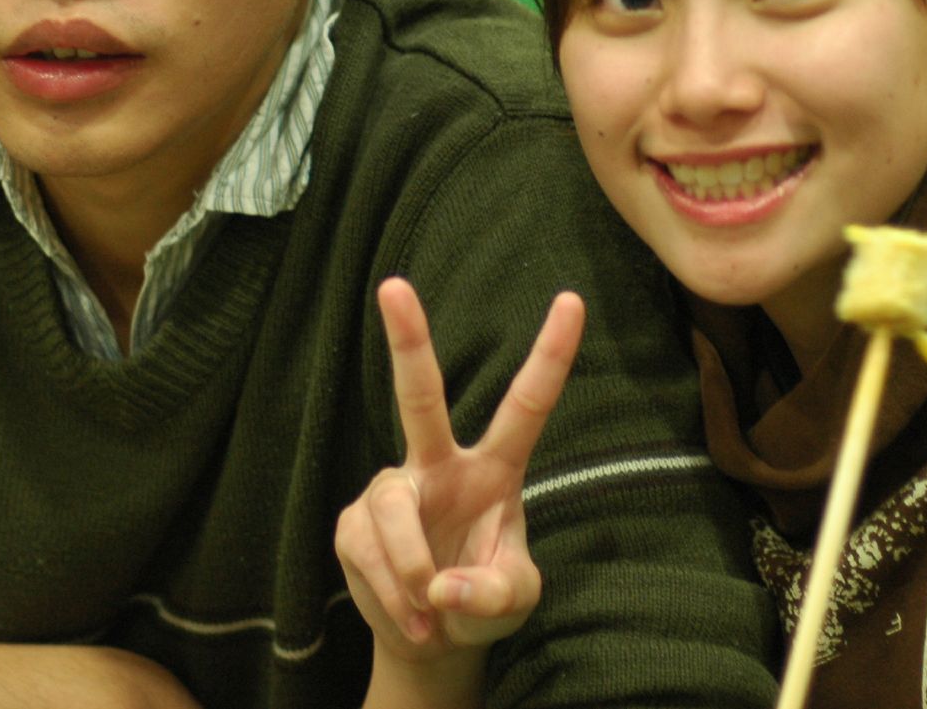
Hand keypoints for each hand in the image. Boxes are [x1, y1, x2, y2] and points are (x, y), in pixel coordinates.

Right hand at [336, 278, 585, 670]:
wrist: (433, 639)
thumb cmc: (484, 600)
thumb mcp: (515, 602)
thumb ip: (494, 593)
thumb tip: (443, 584)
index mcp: (495, 469)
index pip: (527, 405)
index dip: (551, 354)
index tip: (573, 300)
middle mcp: (440, 465)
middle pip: (420, 396)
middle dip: (408, 340)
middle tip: (394, 287)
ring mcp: (392, 489)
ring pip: (395, 512)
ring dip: (413, 571)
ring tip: (431, 611)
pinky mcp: (354, 524)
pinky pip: (369, 553)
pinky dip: (393, 596)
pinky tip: (411, 616)